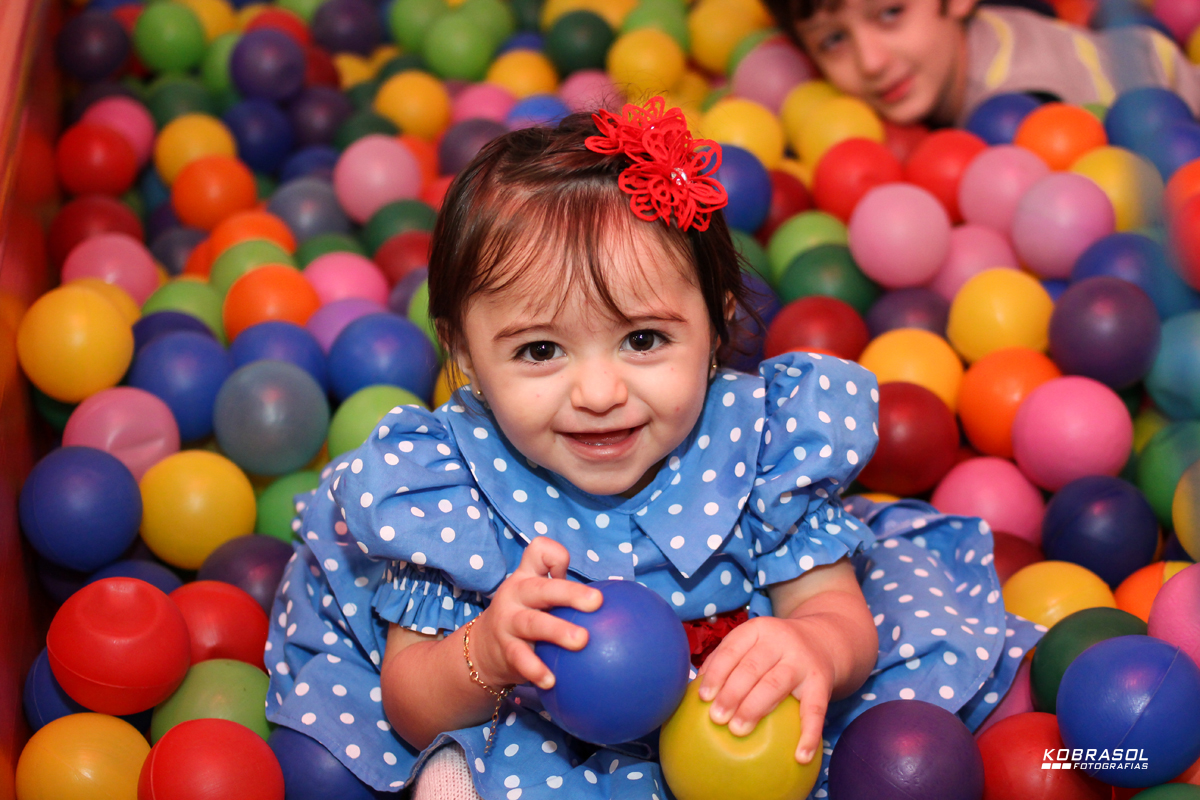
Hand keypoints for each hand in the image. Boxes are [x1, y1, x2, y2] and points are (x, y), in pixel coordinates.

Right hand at [469, 536, 601, 690]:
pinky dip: (535, 670)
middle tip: (596, 602)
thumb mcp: (540, 599)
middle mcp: (516, 594)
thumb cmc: (527, 616)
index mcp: (528, 577)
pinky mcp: (505, 649)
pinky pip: (521, 658)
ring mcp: (508, 621)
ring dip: (557, 631)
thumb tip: (623, 601)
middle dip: (569, 593)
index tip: (569, 566)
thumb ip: (570, 594)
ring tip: (581, 641)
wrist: (484, 647)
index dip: (555, 555)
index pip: (539, 552)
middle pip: (542, 588)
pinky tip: (551, 681)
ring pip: (533, 623)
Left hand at [696, 616, 833, 763]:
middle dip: (732, 693)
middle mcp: (781, 641)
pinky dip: (808, 735)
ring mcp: (803, 661)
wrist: (825, 640)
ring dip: (755, 708)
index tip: (703, 697)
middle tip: (716, 718)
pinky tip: (800, 757)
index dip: (716, 672)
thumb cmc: (774, 650)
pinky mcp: (821, 682)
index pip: (732, 649)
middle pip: (752, 667)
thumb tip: (692, 689)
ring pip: (776, 684)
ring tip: (737, 730)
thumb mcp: (753, 643)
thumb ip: (725, 660)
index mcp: (757, 630)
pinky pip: (815, 710)